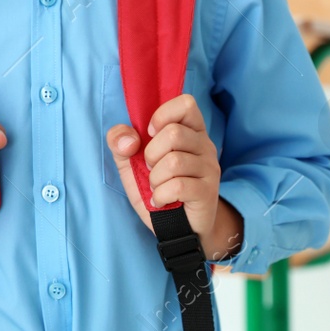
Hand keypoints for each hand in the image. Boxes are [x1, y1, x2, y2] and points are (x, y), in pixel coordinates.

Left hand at [106, 93, 242, 260]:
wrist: (178, 227)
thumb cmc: (157, 187)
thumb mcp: (131, 162)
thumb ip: (120, 142)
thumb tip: (128, 139)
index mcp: (190, 131)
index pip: (186, 103)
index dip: (162, 114)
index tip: (150, 133)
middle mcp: (204, 145)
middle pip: (174, 133)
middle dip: (151, 153)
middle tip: (151, 168)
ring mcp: (209, 169)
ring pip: (174, 161)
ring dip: (154, 178)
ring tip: (156, 187)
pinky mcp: (208, 192)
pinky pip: (179, 185)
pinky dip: (161, 195)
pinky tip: (160, 200)